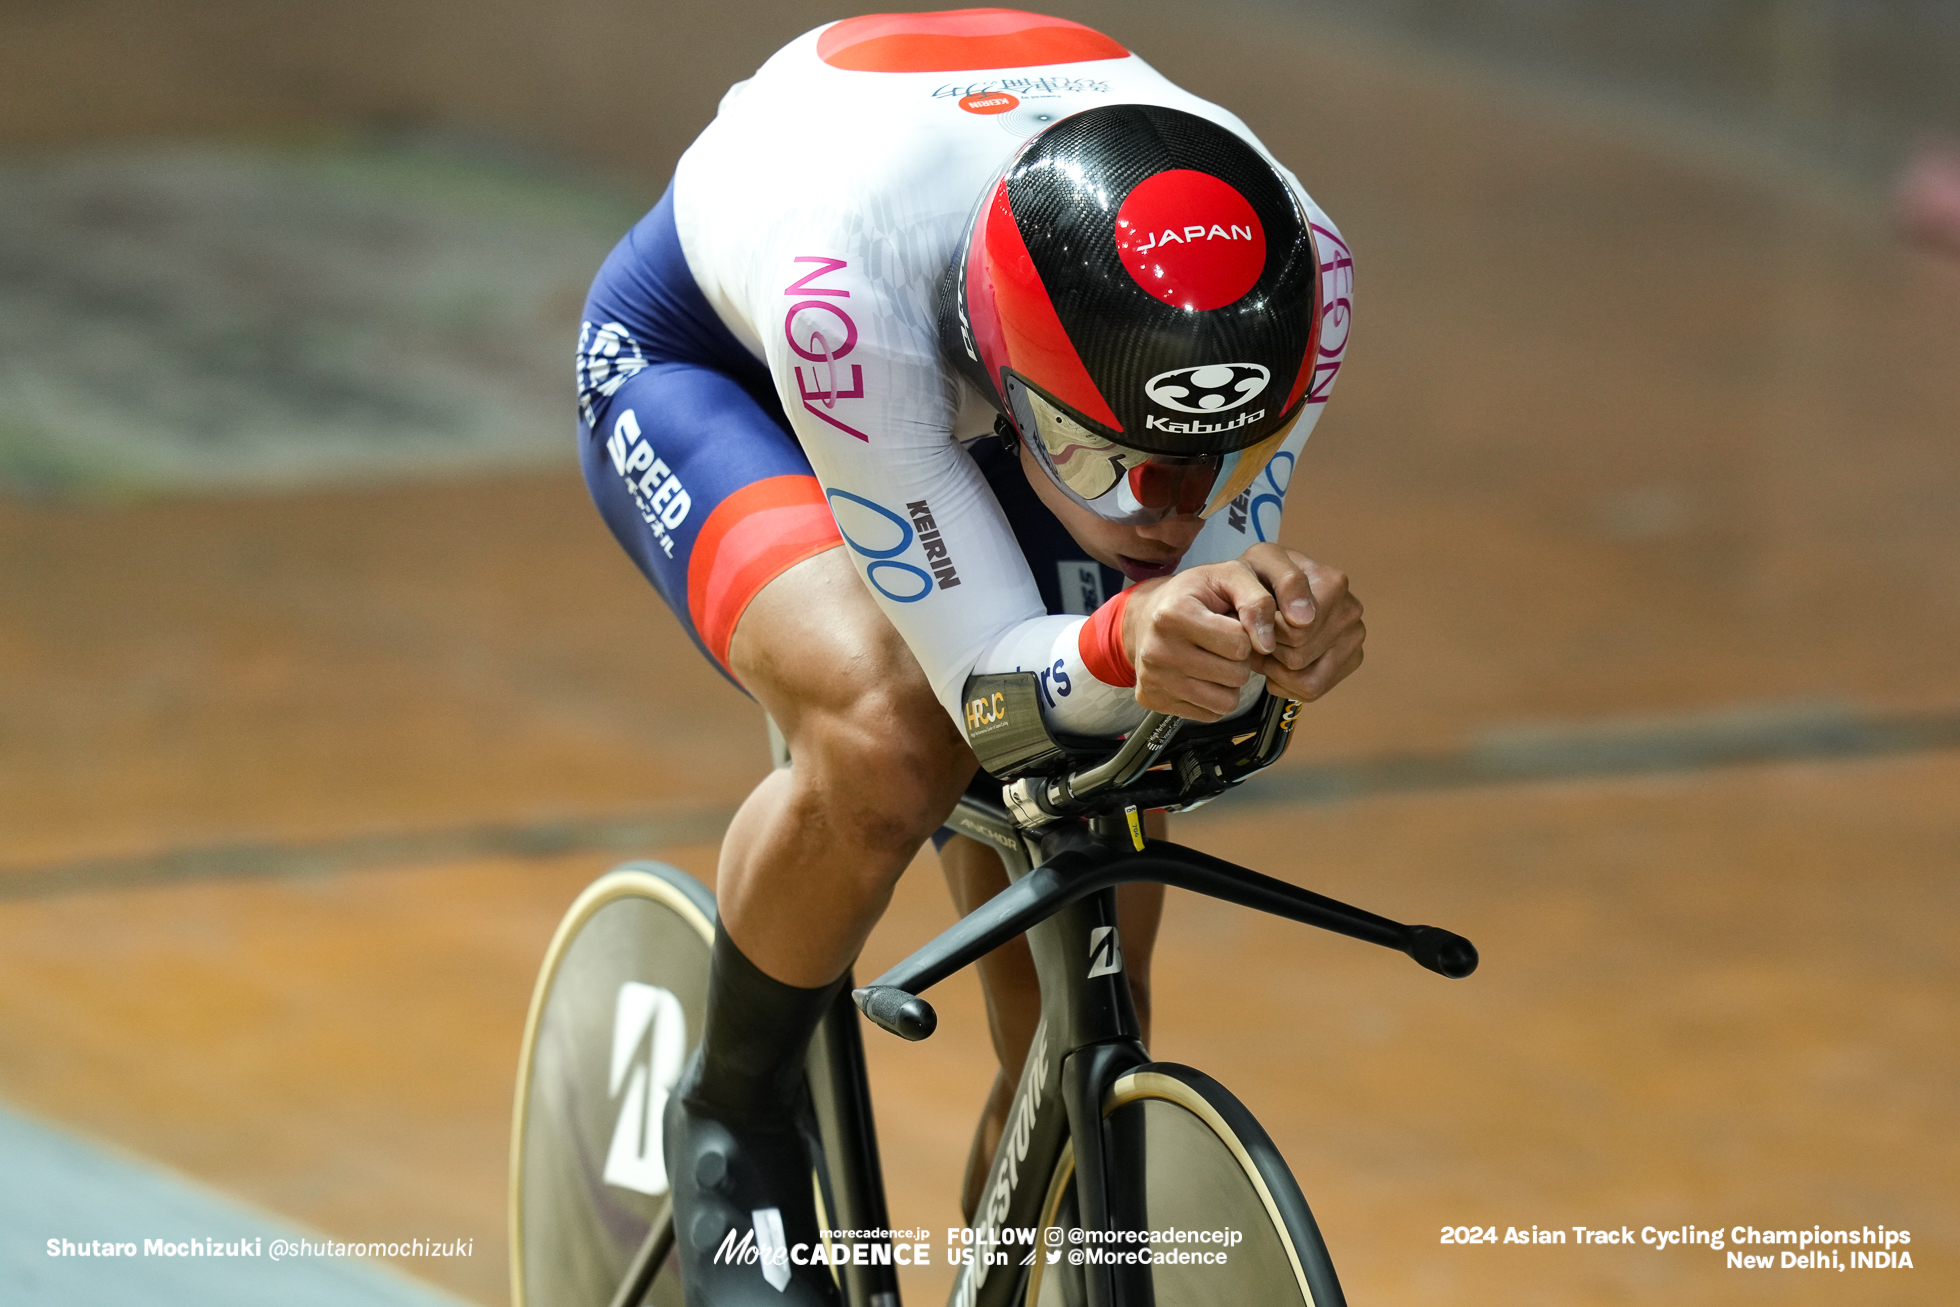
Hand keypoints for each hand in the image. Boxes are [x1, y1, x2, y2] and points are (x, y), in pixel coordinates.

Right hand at [1121, 544, 1364, 720]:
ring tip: (1214, 658)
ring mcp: (1153, 679)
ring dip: (1230, 682)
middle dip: (1239, 660)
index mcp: (1174, 614)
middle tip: (1223, 642)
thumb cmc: (1194, 594)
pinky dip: (1213, 697)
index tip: (1234, 624)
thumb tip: (1267, 644)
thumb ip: (1257, 599)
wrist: (1145, 617)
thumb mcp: (1228, 577)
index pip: (1240, 644)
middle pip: (1235, 675)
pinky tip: (1201, 675)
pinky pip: (1209, 714)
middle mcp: (1157, 650)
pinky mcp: (1153, 701)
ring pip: (1226, 701)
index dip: (1248, 635)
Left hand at [1237, 544, 1364, 704]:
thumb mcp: (1252, 572)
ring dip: (1276, 670)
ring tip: (1267, 649)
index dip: (1265, 633)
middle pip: (1298, 657)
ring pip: (1305, 679)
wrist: (1269, 586)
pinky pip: (1313, 690)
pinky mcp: (1352, 660)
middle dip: (1271, 651)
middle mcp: (1351, 610)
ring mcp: (1355, 637)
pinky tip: (1278, 664)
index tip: (1256, 619)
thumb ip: (1276, 589)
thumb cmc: (1258, 579)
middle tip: (1260, 635)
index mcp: (1333, 584)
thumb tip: (1302, 621)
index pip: (1295, 632)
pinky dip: (1287, 684)